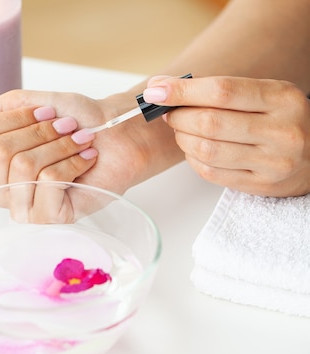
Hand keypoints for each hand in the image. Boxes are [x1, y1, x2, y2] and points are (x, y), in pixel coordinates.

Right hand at [0, 88, 183, 220]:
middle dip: (38, 132)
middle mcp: (1, 188)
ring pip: (23, 168)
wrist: (117, 133)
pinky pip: (47, 183)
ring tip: (78, 143)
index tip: (45, 113)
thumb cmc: (74, 120)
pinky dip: (72, 163)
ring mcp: (23, 206)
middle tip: (65, 128)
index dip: (16, 118)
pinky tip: (84, 162)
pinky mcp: (49, 217)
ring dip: (58, 146)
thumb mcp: (19, 105)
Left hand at [144, 75, 309, 196]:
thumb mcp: (263, 95)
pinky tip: (195, 150)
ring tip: (183, 132)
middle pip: (209, 123)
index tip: (155, 89)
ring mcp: (273, 161)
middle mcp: (281, 130)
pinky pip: (211, 173)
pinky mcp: (262, 185)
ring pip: (206, 150)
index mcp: (281, 97)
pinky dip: (193, 159)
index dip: (181, 91)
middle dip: (179, 117)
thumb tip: (162, 86)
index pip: (221, 91)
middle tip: (170, 114)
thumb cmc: (278, 120)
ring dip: (183, 139)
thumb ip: (220, 91)